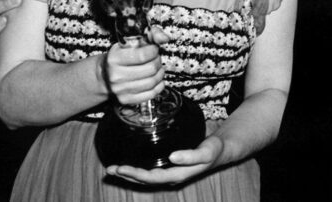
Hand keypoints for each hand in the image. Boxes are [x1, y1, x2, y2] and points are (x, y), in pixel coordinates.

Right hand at [103, 26, 172, 104]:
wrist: (105, 74)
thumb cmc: (122, 56)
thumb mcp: (132, 41)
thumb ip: (150, 34)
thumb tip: (165, 38)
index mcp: (114, 58)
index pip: (143, 55)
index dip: (154, 51)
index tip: (153, 49)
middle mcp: (115, 75)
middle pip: (150, 69)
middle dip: (157, 61)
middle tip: (155, 59)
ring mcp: (120, 89)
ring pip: (152, 82)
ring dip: (160, 73)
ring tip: (157, 68)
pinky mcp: (126, 100)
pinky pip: (151, 94)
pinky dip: (159, 86)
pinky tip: (156, 79)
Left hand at [105, 134, 223, 185]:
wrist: (220, 151)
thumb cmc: (213, 150)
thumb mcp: (206, 152)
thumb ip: (191, 156)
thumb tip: (172, 157)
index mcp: (177, 175)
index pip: (151, 178)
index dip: (135, 174)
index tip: (121, 168)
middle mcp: (171, 176)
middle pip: (144, 180)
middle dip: (127, 176)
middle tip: (111, 169)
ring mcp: (169, 173)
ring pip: (145, 177)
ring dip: (130, 174)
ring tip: (114, 169)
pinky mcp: (168, 167)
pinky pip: (150, 171)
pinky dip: (138, 169)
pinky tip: (130, 165)